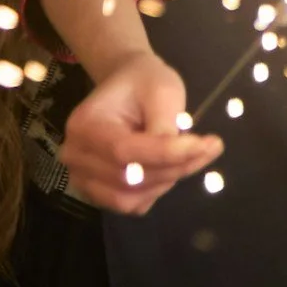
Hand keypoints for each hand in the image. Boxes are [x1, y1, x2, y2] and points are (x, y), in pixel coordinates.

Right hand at [58, 49, 221, 214]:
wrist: (128, 85)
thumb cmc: (144, 82)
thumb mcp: (161, 91)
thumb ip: (164, 126)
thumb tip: (179, 157)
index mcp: (84, 125)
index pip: (124, 151)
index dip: (166, 154)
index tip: (205, 144)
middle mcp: (76, 156)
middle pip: (128, 178)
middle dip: (174, 167)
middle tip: (210, 148)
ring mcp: (83, 179)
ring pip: (130, 197)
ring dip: (168, 180)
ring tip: (193, 155)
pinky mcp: (99, 192)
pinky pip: (131, 204)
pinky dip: (156, 190)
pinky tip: (171, 166)